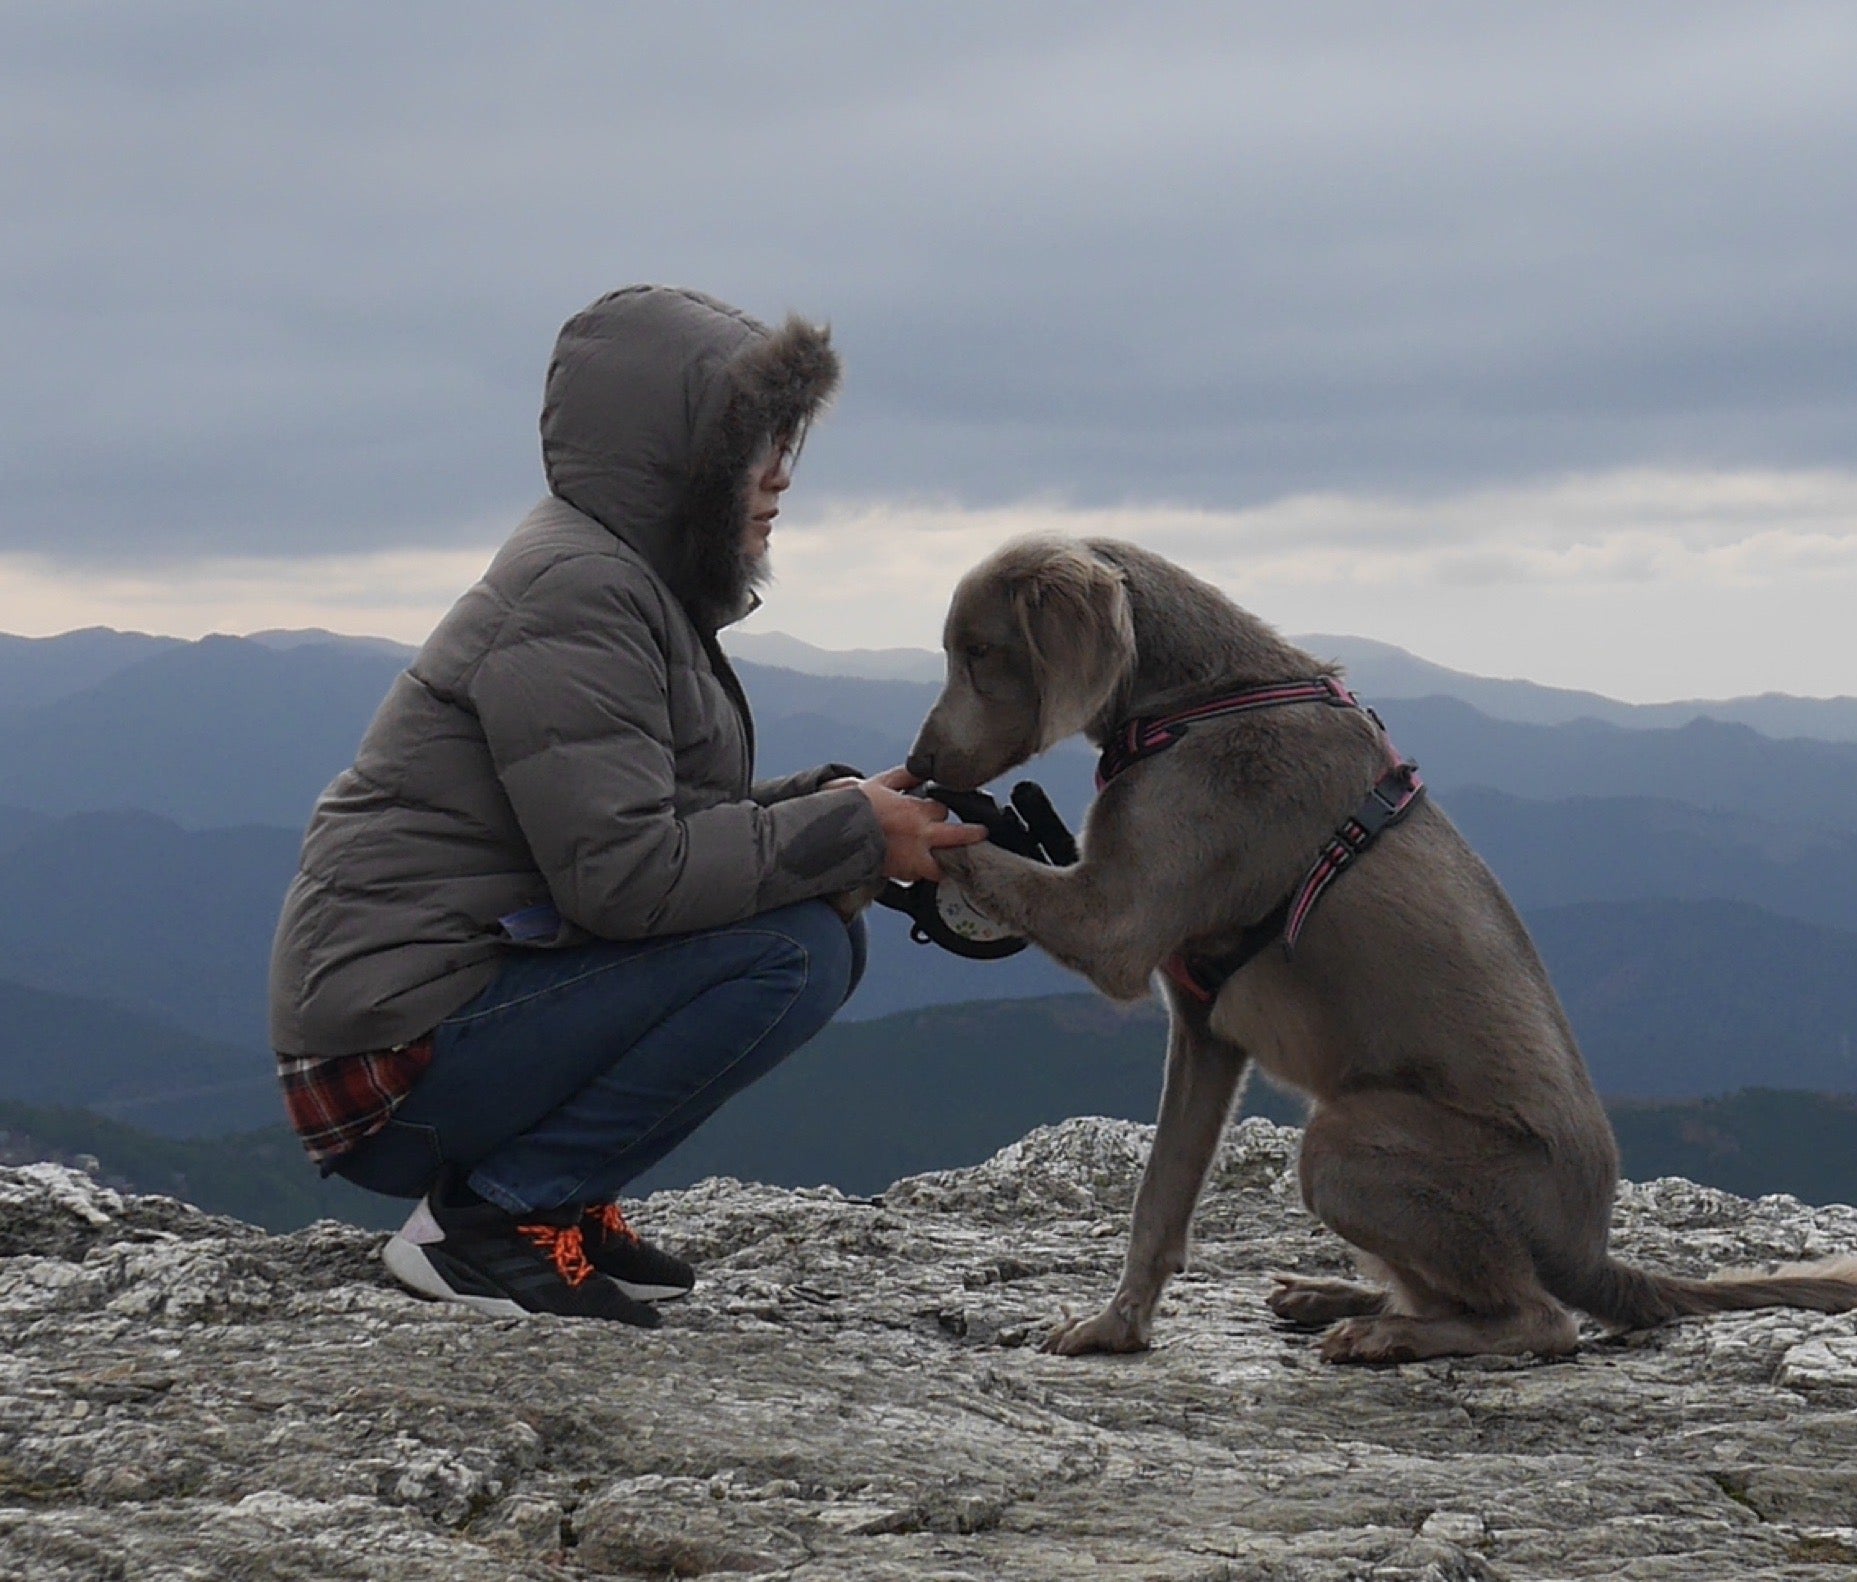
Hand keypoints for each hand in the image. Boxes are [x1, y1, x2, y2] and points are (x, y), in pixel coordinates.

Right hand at [852, 766, 987, 882]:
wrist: (835, 835)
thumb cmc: (856, 809)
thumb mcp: (880, 783)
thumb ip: (904, 776)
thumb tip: (921, 768)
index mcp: (914, 811)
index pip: (942, 809)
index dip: (941, 809)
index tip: (939, 810)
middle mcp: (918, 836)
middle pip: (957, 837)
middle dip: (972, 835)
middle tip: (981, 834)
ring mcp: (912, 858)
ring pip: (941, 866)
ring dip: (946, 862)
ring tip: (954, 859)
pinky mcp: (902, 874)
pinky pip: (920, 877)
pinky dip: (923, 872)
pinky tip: (923, 867)